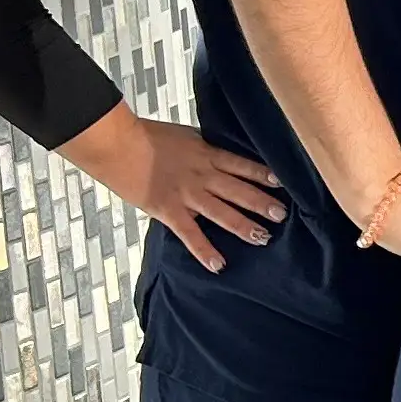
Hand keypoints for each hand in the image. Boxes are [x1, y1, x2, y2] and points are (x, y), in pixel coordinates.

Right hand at [62, 107, 281, 271]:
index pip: (242, 165)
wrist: (117, 144)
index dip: (263, 174)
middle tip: (283, 215)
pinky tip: (219, 265)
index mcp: (206, 154)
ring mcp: (187, 195)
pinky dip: (204, 250)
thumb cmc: (145, 136)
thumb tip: (214, 151)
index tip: (283, 182)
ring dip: (244, 226)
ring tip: (264, 237)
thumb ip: (200, 147)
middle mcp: (203, 175)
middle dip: (263, 203)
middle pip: (239, 190)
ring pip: (223, 212)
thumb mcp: (183, 135)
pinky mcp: (168, 210)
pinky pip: (190, 234)